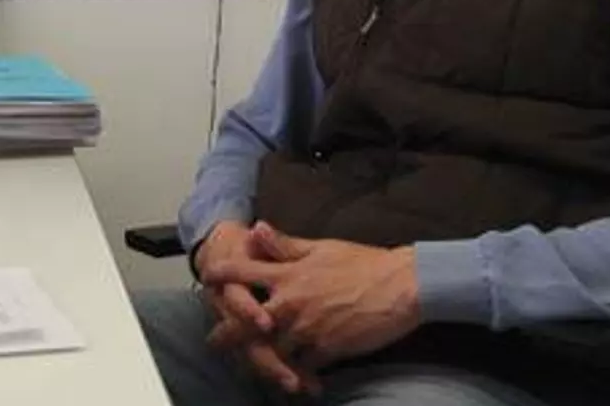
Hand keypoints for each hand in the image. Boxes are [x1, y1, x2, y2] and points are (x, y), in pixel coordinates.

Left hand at [201, 221, 422, 370]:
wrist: (402, 286)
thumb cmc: (364, 262)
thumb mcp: (321, 247)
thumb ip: (285, 245)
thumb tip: (256, 228)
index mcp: (288, 275)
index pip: (244, 273)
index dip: (222, 275)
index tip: (207, 279)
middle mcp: (291, 304)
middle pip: (247, 324)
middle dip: (227, 334)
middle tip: (214, 341)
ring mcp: (307, 329)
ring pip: (273, 351)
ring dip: (261, 360)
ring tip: (252, 366)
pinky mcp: (326, 350)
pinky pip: (303, 367)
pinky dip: (297, 375)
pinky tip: (296, 380)